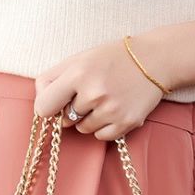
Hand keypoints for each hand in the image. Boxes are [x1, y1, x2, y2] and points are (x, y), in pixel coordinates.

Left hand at [34, 35, 167, 140]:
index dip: (47, 107)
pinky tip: (114, 109)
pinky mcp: (126, 123)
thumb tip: (39, 105)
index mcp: (78, 73)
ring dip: (89, 119)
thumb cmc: (111, 58)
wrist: (155, 60)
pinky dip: (104, 127)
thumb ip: (52, 79)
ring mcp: (111, 110)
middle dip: (72, 110)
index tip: (55, 103)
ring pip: (82, 129)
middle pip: (65, 119)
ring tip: (105, 99)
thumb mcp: (78, 58)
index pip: (43, 106)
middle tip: (89, 94)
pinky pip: (101, 136)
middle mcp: (94, 93)